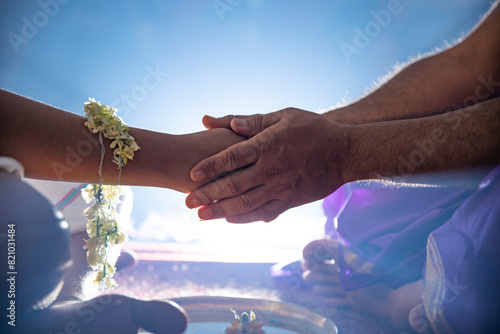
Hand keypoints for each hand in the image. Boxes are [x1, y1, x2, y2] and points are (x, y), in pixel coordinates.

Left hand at [186, 108, 349, 222]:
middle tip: (188, 202)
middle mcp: (271, 169)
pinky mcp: (290, 201)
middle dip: (208, 194)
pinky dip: (246, 218)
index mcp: (267, 145)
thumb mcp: (284, 116)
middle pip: (233, 185)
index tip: (192, 174)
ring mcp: (281, 188)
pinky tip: (229, 220)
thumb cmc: (314, 129)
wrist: (345, 153)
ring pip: (246, 204)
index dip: (210, 166)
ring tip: (202, 217)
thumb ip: (253, 120)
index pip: (231, 157)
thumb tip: (226, 121)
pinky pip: (264, 213)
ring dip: (221, 211)